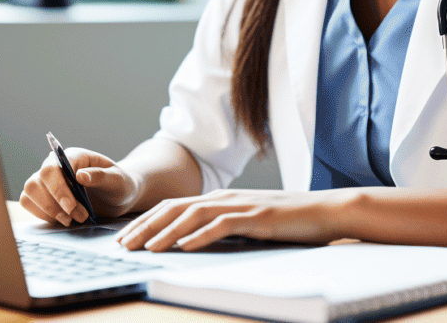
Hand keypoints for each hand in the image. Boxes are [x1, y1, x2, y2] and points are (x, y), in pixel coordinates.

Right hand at [20, 148, 139, 225]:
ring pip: (30, 191)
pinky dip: (42, 214)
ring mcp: (47, 180)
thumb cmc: (119, 185)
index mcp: (74, 156)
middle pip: (37, 180)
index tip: (71, 207)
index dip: (58, 189)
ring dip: (48, 210)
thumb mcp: (118, 181)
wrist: (117, 198)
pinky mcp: (43, 195)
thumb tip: (80, 175)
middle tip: (78, 217)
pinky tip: (62, 219)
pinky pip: (28, 202)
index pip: (54, 168)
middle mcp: (56, 165)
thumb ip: (102, 176)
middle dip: (55, 204)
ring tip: (71, 220)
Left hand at [114, 189, 354, 251]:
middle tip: (122, 245)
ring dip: (165, 232)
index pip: (172, 207)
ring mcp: (239, 205)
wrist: (324, 210)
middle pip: (174, 209)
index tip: (124, 238)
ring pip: (192, 216)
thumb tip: (188, 241)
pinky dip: (200, 236)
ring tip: (145, 248)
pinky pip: (222, 226)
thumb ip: (220, 226)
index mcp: (218, 198)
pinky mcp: (256, 217)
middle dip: (145, 227)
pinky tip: (184, 247)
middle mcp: (223, 198)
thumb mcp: (246, 221)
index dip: (145, 221)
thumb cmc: (285, 220)